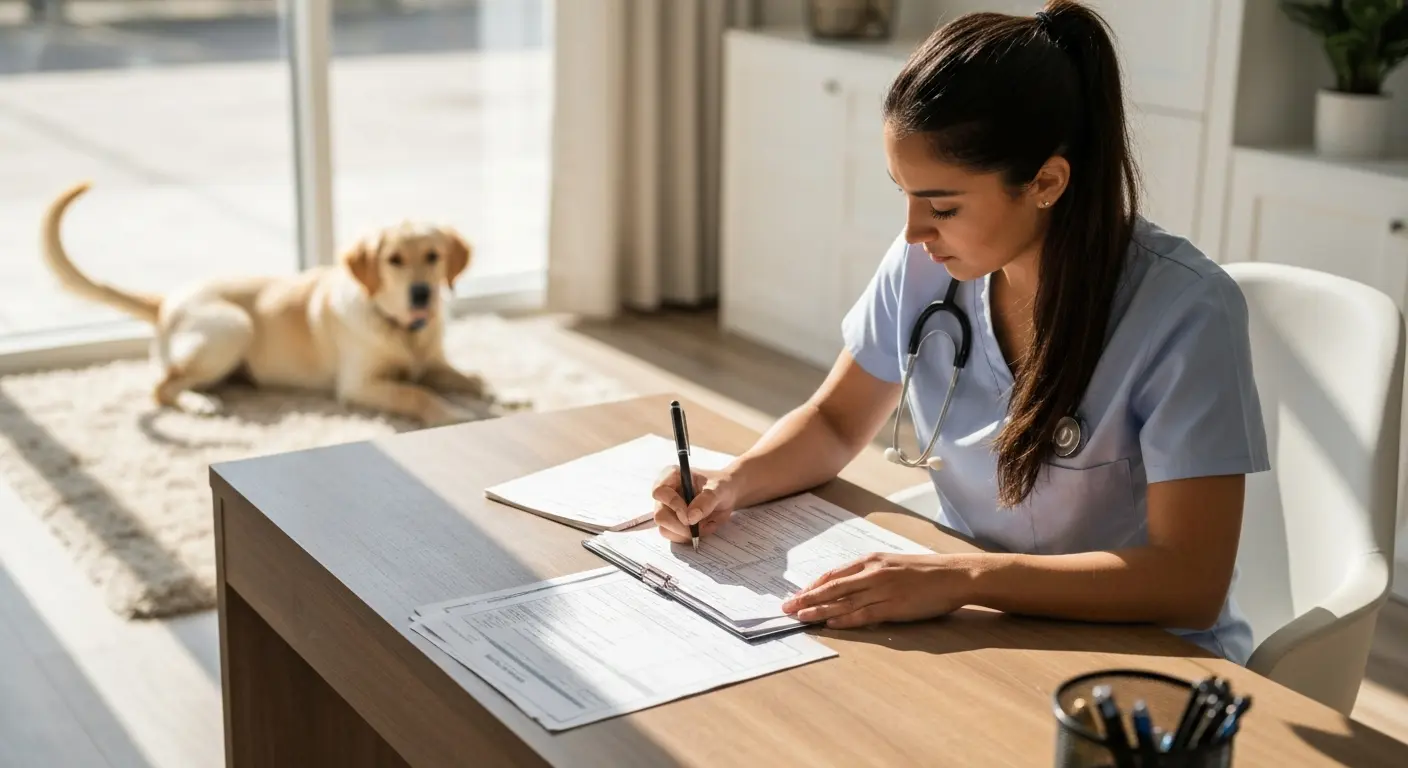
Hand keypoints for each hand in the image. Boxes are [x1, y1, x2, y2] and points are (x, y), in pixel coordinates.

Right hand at [651, 466, 736, 543]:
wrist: (727, 496)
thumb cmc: (720, 486)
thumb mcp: (718, 489)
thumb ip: (706, 501)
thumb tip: (690, 517)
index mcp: (672, 476)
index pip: (659, 491)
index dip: (672, 504)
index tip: (688, 516)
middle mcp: (665, 494)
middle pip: (660, 515)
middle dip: (679, 526)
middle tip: (697, 528)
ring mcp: (667, 510)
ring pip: (664, 529)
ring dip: (685, 533)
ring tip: (705, 526)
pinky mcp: (672, 523)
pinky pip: (673, 536)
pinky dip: (688, 537)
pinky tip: (702, 529)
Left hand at [779, 553, 973, 628]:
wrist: (953, 575)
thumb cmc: (925, 571)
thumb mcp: (893, 564)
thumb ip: (872, 573)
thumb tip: (850, 585)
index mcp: (871, 561)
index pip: (833, 574)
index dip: (813, 585)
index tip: (797, 595)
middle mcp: (872, 573)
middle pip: (831, 587)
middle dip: (806, 598)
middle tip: (786, 607)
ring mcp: (882, 590)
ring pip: (843, 601)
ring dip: (818, 610)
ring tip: (800, 618)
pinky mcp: (893, 606)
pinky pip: (863, 614)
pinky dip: (844, 619)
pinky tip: (830, 623)